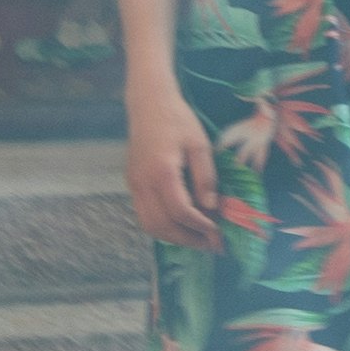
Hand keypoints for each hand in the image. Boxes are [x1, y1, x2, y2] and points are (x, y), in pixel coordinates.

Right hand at [125, 92, 227, 246]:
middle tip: (211, 245)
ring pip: (148, 224)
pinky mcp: (132, 184)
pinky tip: (182, 225)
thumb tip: (211, 208)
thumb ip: (205, 178)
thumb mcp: (200, 145)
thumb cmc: (178, 120)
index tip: (218, 234)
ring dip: (173, 237)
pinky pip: (144, 214)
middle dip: (187, 240)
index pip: (179, 211)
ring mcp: (133, 185)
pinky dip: (163, 226)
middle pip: (160, 225)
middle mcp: (142, 183)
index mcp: (161, 172)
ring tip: (198, 240)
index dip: (199, 226)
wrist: (149, 105)